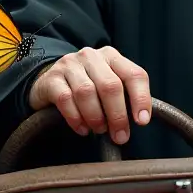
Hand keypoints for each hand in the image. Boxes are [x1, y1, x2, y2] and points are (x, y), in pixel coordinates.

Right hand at [28, 46, 150, 143]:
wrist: (50, 82)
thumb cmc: (88, 87)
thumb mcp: (107, 85)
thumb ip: (124, 96)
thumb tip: (140, 120)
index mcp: (112, 56)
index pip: (134, 74)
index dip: (141, 98)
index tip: (142, 121)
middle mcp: (91, 56)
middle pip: (110, 85)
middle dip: (118, 115)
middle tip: (120, 136)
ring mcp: (69, 65)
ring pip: (87, 92)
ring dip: (96, 117)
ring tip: (99, 130)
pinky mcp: (51, 78)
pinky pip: (65, 99)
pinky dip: (76, 118)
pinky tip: (82, 129)